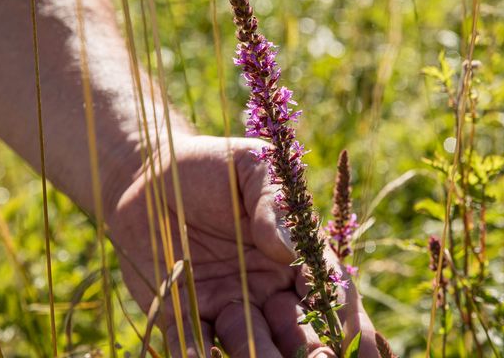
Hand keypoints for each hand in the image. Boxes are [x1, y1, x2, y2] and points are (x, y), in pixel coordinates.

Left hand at [107, 135, 377, 356]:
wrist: (151, 171)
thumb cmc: (213, 164)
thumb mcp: (251, 165)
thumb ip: (272, 201)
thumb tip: (287, 249)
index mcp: (293, 254)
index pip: (327, 291)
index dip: (345, 317)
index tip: (352, 338)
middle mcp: (266, 288)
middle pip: (297, 330)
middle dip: (312, 352)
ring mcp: (226, 304)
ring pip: (250, 345)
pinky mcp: (183, 311)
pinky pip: (192, 341)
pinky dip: (198, 355)